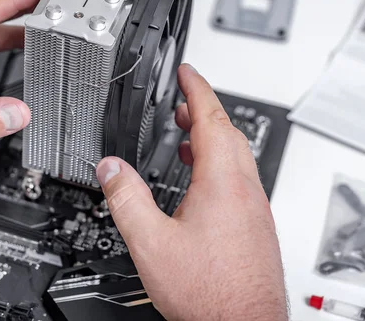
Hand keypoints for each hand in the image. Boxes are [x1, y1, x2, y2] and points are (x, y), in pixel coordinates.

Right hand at [95, 64, 286, 320]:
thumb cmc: (209, 292)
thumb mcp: (151, 242)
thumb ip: (126, 199)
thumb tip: (109, 168)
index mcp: (221, 183)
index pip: (211, 118)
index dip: (196, 88)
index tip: (187, 71)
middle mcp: (244, 191)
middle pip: (227, 132)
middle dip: (202, 109)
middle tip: (181, 101)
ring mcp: (253, 208)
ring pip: (235, 156)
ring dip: (210, 136)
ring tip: (185, 134)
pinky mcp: (254, 224)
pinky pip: (237, 178)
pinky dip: (217, 164)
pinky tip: (198, 180)